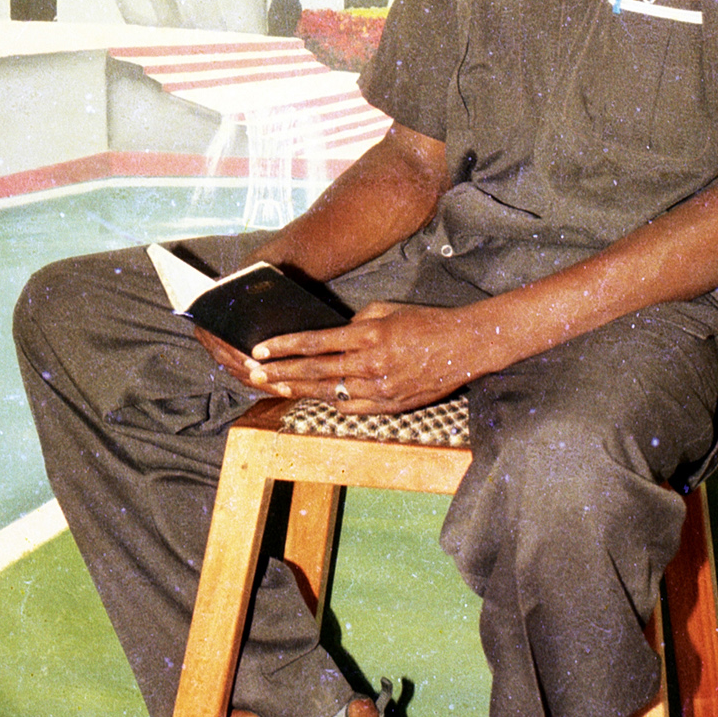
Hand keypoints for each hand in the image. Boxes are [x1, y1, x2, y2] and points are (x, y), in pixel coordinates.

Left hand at [223, 302, 484, 412]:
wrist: (465, 347)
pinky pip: (352, 406)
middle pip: (314, 371)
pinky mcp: (390, 405)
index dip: (284, 347)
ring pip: (329, 392)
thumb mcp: (388, 310)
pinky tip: (313, 398)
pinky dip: (330, 401)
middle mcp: (371, 364)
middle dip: (279, 372)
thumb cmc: (426, 322)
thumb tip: (334, 334)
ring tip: (273, 387)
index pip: (315, 343)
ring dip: (297, 390)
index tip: (260, 349)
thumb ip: (357, 322)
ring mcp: (380, 388)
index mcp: (369, 335)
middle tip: (253, 372)